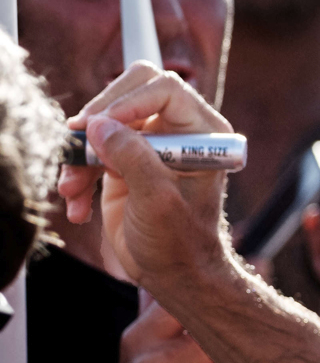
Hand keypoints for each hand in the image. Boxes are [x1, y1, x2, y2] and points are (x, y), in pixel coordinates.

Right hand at [57, 62, 232, 287]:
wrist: (174, 273)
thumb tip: (99, 125)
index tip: (101, 125)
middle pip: (129, 94)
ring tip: (72, 188)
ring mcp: (150, 144)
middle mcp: (177, 131)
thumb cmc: (180, 241)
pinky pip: (92, 150)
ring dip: (81, 155)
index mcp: (203, 133)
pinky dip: (78, 174)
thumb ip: (132, 158)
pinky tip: (77, 206)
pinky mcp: (125, 161)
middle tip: (77, 142)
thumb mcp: (158, 201)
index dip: (130, 100)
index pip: (166, 89)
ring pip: (103, 123)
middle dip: (98, 119)